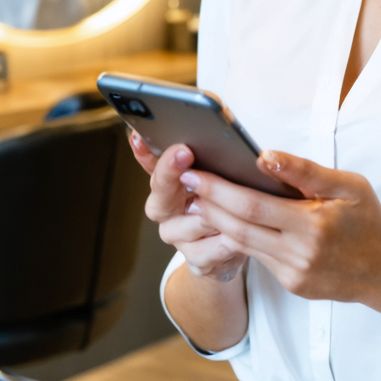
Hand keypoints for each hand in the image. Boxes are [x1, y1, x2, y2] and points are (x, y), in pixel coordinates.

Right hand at [130, 133, 248, 282]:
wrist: (234, 244)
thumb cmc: (227, 197)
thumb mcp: (219, 169)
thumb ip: (208, 150)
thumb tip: (206, 120)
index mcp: (169, 183)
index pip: (151, 164)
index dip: (145, 151)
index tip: (146, 134)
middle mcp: (167, 209)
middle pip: (159, 195)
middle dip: (170, 172)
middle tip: (184, 153)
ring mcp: (178, 237)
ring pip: (184, 226)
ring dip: (206, 215)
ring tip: (224, 203)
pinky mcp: (196, 260)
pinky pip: (205, 252)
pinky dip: (222, 243)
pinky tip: (235, 237)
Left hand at [181, 151, 380, 311]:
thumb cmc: (368, 221)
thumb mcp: (348, 186)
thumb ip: (305, 171)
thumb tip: (264, 157)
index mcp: (313, 225)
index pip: (252, 206)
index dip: (218, 189)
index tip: (195, 172)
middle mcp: (299, 254)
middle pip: (238, 227)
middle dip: (208, 203)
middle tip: (187, 181)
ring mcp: (292, 273)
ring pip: (243, 244)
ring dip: (217, 221)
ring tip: (199, 198)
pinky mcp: (290, 284)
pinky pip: (258, 256)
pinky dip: (239, 236)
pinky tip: (228, 219)